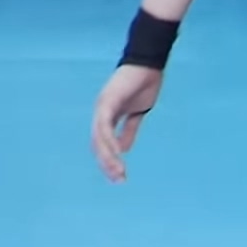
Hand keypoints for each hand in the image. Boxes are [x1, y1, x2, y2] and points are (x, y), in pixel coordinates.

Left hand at [91, 65, 164, 180]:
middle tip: (118, 180)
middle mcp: (101, 112)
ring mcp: (103, 106)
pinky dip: (110, 141)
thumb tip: (123, 150)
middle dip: (107, 164)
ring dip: (108, 157)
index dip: (109, 161)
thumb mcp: (137, 114)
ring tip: (118, 172)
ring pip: (99, 138)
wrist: (149, 66)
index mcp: (107, 116)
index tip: (119, 177)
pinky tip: (117, 154)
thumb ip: (129, 131)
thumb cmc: (144, 85)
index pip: (102, 143)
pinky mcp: (108, 101)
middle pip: (98, 144)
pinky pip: (105, 125)